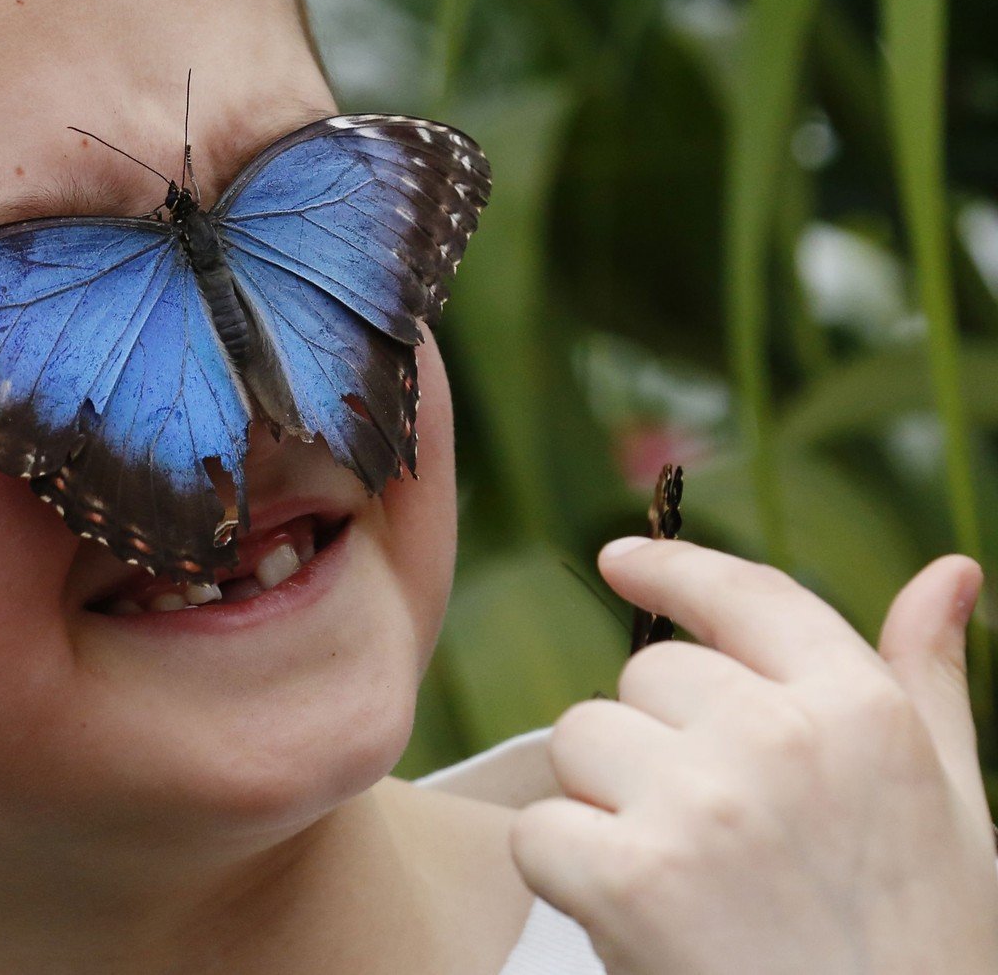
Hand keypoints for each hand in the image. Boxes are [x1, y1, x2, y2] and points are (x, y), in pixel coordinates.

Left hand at [509, 539, 997, 974]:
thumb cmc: (918, 946)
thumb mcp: (957, 810)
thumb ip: (930, 681)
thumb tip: (949, 570)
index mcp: (861, 710)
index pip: (745, 595)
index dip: (673, 568)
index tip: (621, 560)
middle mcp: (779, 738)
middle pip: (644, 674)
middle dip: (653, 738)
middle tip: (708, 832)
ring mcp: (700, 803)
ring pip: (580, 739)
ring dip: (602, 800)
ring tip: (679, 878)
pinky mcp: (629, 876)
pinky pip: (540, 828)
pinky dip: (562, 871)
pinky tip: (629, 917)